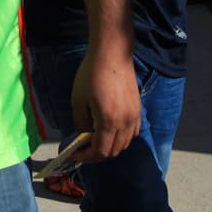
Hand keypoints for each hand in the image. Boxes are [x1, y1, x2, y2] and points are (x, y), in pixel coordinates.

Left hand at [70, 46, 140, 162]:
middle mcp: (126, 123)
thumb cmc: (92, 73)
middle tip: (81, 149)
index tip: (73, 154)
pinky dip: (121, 138)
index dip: (85, 157)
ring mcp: (134, 117)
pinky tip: (109, 130)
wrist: (113, 54)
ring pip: (124, 144)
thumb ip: (80, 122)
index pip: (100, 151)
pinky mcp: (138, 110)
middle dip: (96, 154)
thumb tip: (83, 136)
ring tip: (93, 140)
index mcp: (109, 121)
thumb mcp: (78, 99)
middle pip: (114, 151)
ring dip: (109, 147)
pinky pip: (132, 133)